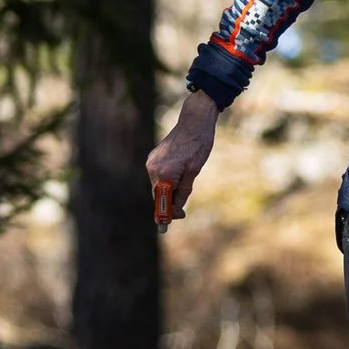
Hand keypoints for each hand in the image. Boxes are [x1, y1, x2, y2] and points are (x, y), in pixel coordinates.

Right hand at [145, 89, 221, 220]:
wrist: (193, 121)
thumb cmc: (198, 145)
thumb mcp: (194, 172)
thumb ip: (183, 192)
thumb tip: (176, 210)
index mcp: (164, 174)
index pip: (161, 202)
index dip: (165, 215)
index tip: (167, 226)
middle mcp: (153, 169)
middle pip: (157, 195)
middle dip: (168, 204)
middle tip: (182, 212)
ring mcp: (151, 162)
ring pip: (158, 186)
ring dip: (168, 192)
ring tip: (184, 186)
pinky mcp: (152, 157)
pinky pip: (157, 176)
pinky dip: (166, 181)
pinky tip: (178, 176)